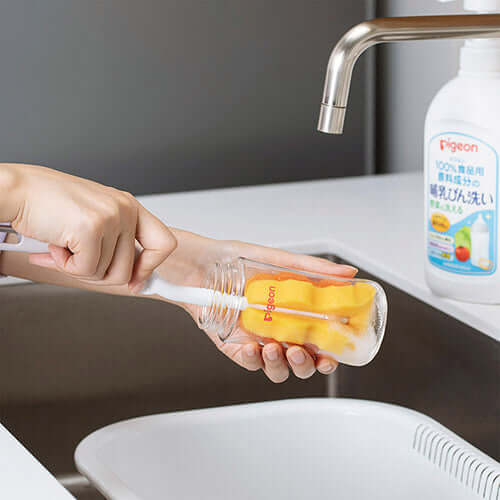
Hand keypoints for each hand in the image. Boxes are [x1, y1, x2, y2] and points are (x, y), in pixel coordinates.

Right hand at [0, 164, 175, 288]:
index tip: (137, 281)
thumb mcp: (94, 220)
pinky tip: (55, 244)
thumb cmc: (49, 204)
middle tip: (77, 260)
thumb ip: (115, 244)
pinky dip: (64, 265)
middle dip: (98, 275)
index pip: (164, 243)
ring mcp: (111, 217)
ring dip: (79, 268)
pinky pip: (85, 270)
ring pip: (107, 273)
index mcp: (129, 206)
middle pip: (128, 270)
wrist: (17, 190)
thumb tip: (133, 278)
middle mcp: (125, 209)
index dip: (150, 268)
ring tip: (65, 245)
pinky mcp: (92, 228)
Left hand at [153, 229, 357, 382]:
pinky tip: (252, 347)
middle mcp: (276, 330)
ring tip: (277, 348)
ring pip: (276, 369)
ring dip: (281, 365)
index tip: (334, 355)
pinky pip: (247, 362)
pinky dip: (251, 359)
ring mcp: (256, 340)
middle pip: (301, 362)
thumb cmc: (234, 260)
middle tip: (301, 352)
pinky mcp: (233, 346)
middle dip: (306, 365)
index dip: (329, 354)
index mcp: (291, 314)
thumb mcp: (277, 261)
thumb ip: (311, 269)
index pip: (318, 342)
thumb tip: (348, 273)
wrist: (198, 264)